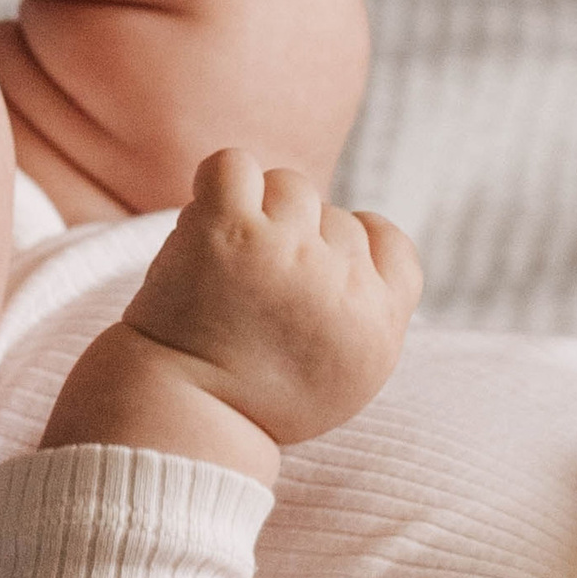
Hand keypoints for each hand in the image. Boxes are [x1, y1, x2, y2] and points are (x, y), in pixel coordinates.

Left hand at [123, 150, 421, 448]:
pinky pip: (236, 164)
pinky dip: (220, 183)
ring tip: (230, 259)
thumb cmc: (261, 395)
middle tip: (256, 285)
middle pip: (332, 214)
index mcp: (378, 323)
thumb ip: (372, 311)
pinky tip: (209, 220)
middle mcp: (342, 284)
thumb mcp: (349, 376)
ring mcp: (287, 250)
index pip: (390, 242)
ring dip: (258, 209)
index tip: (316, 266)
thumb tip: (365, 236)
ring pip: (289, 185)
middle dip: (296, 239)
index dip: (354, 244)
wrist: (186, 412)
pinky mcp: (230, 229)